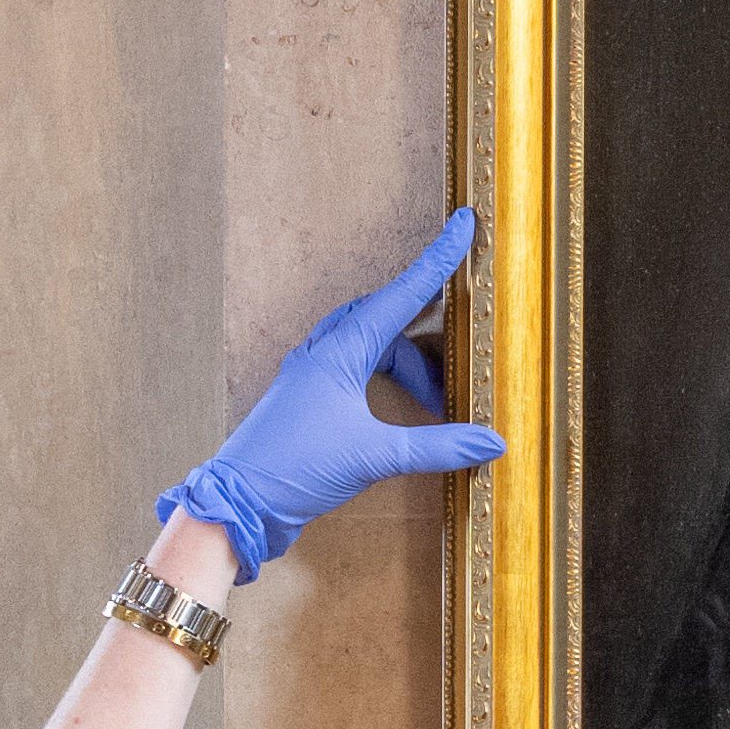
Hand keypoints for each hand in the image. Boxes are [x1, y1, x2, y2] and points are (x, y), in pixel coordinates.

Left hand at [161, 216, 501, 579]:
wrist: (238, 502)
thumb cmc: (294, 468)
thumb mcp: (374, 457)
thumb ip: (436, 447)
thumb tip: (490, 441)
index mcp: (339, 352)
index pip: (400, 294)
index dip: (436, 261)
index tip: (462, 226)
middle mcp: (323, 354)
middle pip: (384, 318)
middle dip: (425, 329)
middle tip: (458, 347)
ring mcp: (311, 375)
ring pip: (368, 346)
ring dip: (404, 365)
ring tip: (435, 404)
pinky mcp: (306, 400)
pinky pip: (353, 369)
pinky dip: (382, 380)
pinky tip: (396, 409)